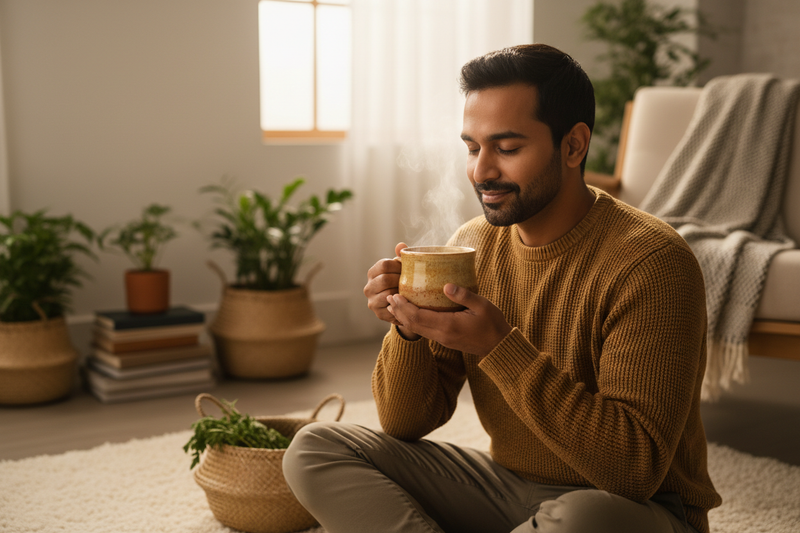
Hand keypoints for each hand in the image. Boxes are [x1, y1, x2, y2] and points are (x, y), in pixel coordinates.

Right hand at [364, 242, 408, 327]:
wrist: (403, 305)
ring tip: (409, 292)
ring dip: (401, 293)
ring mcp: (372, 300)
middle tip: (410, 282)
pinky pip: (391, 307)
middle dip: (400, 280)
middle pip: (385, 279)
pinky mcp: (378, 313)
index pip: (384, 264)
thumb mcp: (402, 269)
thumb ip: (401, 256)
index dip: (398, 266)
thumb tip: (401, 245)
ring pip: (388, 293)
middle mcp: (368, 286)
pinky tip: (406, 302)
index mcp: (373, 272)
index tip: (407, 270)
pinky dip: (401, 304)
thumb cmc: (403, 282)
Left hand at [386, 283, 511, 356]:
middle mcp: (442, 334)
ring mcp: (443, 339)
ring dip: (404, 317)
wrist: (499, 346)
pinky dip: (413, 322)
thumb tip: (446, 285)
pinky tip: (410, 314)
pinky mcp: (445, 340)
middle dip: (399, 311)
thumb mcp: (483, 305)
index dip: (404, 307)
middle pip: (413, 324)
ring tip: (394, 305)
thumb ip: (464, 295)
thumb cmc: (493, 324)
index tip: (395, 296)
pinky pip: (424, 331)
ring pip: (417, 329)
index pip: (419, 317)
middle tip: (389, 297)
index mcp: (449, 325)